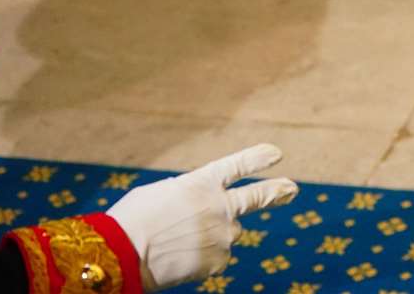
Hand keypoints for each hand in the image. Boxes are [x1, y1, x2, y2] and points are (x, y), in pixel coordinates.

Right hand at [106, 143, 297, 290]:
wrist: (121, 255)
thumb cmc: (133, 221)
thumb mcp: (163, 194)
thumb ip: (192, 196)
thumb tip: (204, 209)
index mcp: (202, 182)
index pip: (238, 165)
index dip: (259, 158)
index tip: (277, 154)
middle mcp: (220, 206)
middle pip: (257, 197)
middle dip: (277, 191)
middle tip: (292, 189)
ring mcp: (223, 234)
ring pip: (224, 235)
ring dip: (207, 239)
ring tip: (175, 244)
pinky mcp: (219, 260)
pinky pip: (214, 258)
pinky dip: (199, 259)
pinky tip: (178, 259)